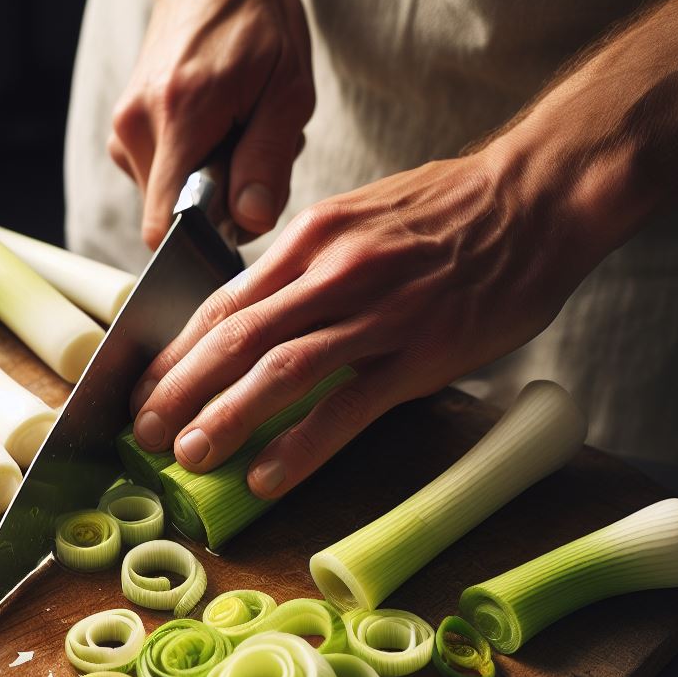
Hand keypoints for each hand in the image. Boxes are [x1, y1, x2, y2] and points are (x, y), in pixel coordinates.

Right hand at [109, 0, 313, 247]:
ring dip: (206, 186)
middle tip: (250, 155)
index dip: (201, 244)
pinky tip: (215, 133)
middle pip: (171, 216)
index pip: (165, 226)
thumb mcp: (288, 90)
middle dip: (216, 206)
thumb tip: (250, 223)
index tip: (234, 227)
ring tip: (235, 136)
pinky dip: (191, 169)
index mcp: (180, 117)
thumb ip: (269, 162)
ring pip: (166, 199)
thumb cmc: (257, 24)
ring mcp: (124, 129)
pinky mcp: (124, 130)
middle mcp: (138, 127)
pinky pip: (159, 177)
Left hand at [128, 147, 601, 498]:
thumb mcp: (357, 221)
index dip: (177, 352)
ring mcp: (375, 313)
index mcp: (310, 240)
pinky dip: (302, 445)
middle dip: (180, 388)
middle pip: (235, 337)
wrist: (532, 199)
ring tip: (190, 457)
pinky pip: (348, 406)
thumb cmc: (443, 214)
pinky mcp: (418, 354)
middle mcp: (331, 272)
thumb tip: (253, 313)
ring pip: (280, 370)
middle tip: (145, 434)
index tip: (146, 388)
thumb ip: (303, 268)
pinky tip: (268, 477)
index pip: (223, 301)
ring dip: (226, 417)